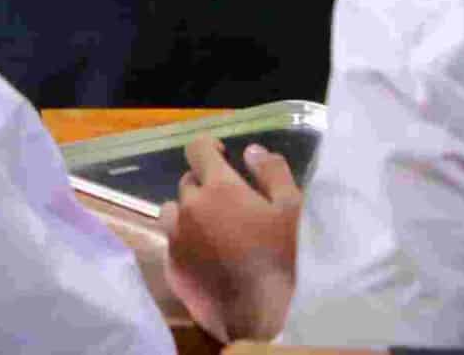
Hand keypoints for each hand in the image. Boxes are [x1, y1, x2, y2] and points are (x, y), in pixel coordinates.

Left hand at [160, 137, 302, 343]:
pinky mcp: (172, 266)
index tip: (223, 155)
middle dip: (206, 185)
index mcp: (218, 187)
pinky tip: (207, 256)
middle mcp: (189, 207)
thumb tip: (252, 151)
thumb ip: (272, 172)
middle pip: (188, 181)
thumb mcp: (292, 209)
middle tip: (229, 202)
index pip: (197, 148)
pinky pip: (172, 242)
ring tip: (212, 228)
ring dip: (188, 212)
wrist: (262, 317)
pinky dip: (185, 242)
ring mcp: (176, 238)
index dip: (209, 147)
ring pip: (173, 211)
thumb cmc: (283, 258)